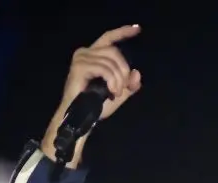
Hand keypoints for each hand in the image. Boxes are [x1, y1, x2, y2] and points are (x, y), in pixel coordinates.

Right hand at [42, 24, 141, 165]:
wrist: (81, 119)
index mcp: (94, 55)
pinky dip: (112, 80)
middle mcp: (85, 52)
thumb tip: (136, 72)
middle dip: (123, 70)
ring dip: (118, 78)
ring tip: (116, 92)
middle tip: (123, 87)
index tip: (138, 29)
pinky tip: (111, 91)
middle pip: (114, 51)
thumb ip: (129, 84)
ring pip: (110, 60)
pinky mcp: (79, 67)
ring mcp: (81, 58)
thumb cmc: (96, 106)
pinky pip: (104, 68)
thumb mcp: (119, 94)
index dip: (123, 32)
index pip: (109, 38)